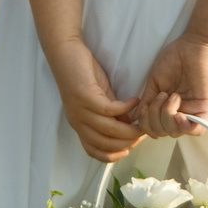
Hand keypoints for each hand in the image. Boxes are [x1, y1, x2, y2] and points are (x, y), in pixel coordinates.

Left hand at [51, 40, 142, 161]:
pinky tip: (135, 101)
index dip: (111, 155)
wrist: (64, 52)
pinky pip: (109, 109)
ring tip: (142, 122)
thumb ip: (112, 113)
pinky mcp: (85, 96)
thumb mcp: (99, 97)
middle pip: (105, 142)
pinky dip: (125, 108)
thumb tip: (128, 126)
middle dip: (127, 141)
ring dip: (129, 128)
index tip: (129, 150)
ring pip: (109, 129)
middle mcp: (78, 121)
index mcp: (79, 124)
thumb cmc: (82, 73)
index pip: (93, 150)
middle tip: (143, 133)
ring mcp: (80, 109)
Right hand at [135, 36, 207, 138]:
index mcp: (168, 109)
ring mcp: (194, 112)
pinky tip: (179, 113)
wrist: (193, 45)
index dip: (146, 124)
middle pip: (163, 133)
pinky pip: (197, 130)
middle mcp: (180, 113)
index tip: (147, 105)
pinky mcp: (206, 109)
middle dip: (154, 118)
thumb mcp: (155, 83)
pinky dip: (184, 126)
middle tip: (161, 96)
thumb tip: (136, 119)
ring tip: (172, 96)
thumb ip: (146, 102)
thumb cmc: (175, 60)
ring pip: (176, 132)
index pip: (154, 129)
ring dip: (166, 116)